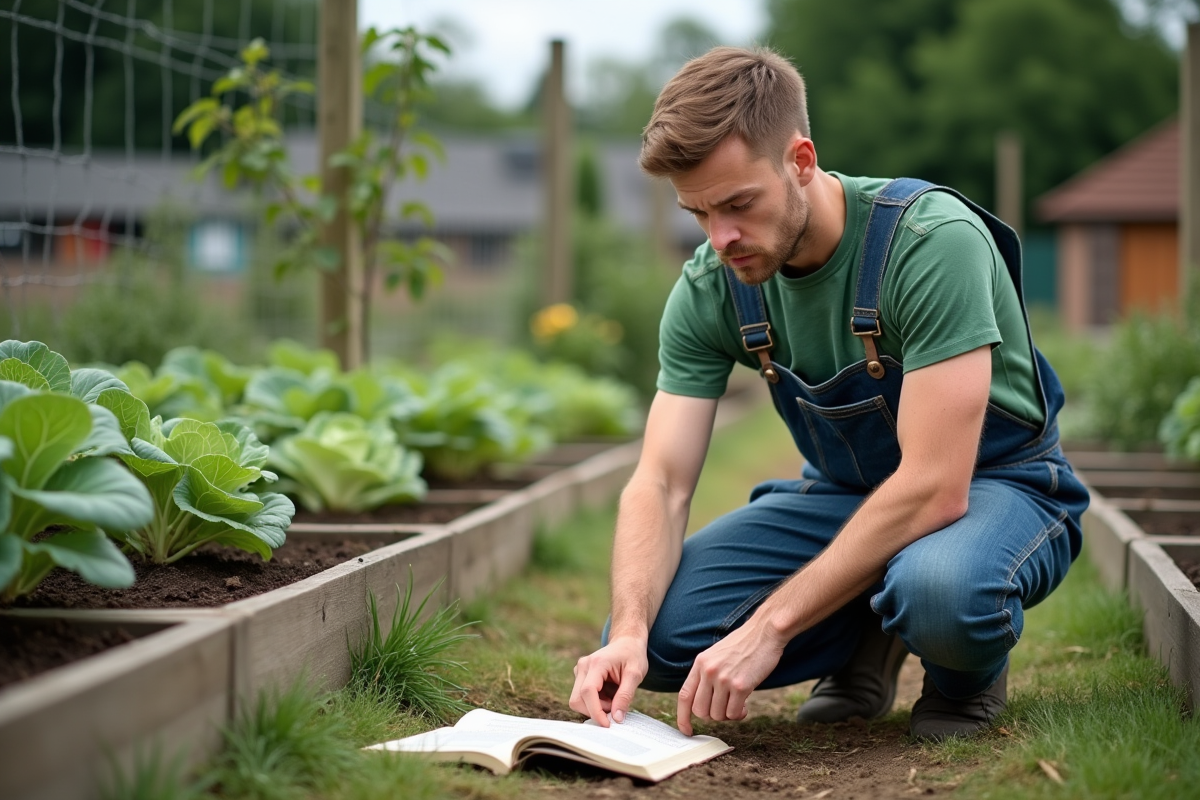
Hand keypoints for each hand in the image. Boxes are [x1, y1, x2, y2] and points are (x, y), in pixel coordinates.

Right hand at [569, 636, 648, 727]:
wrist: (627, 642)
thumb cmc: (633, 655)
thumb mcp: (635, 674)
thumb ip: (625, 696)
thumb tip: (616, 719)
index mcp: (596, 663)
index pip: (588, 692)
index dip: (595, 711)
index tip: (608, 725)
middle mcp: (583, 666)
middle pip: (578, 699)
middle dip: (595, 710)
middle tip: (616, 706)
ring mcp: (579, 670)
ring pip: (578, 700)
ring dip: (596, 706)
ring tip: (613, 697)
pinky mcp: (580, 676)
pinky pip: (582, 697)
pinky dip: (595, 702)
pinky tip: (608, 693)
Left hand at [676, 616, 785, 734]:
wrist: (765, 632)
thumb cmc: (744, 645)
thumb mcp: (716, 655)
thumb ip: (707, 675)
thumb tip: (704, 703)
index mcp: (700, 663)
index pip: (684, 696)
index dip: (682, 717)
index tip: (687, 730)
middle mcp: (708, 671)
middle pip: (700, 710)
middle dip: (712, 716)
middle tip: (724, 708)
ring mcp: (723, 679)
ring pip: (717, 715)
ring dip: (728, 715)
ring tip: (737, 703)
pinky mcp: (740, 686)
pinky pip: (733, 713)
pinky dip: (739, 714)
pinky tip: (745, 705)